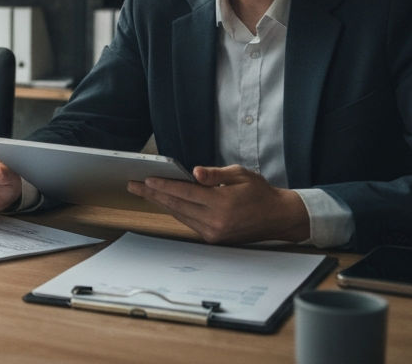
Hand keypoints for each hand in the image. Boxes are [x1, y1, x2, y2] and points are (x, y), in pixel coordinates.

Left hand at [128, 164, 309, 243]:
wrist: (278, 217)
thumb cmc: (260, 192)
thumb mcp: (241, 175)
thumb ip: (216, 174)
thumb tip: (194, 172)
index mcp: (222, 204)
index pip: (185, 193)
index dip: (163, 185)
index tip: (146, 179)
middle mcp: (215, 221)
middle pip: (176, 205)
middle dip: (153, 194)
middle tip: (133, 186)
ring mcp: (214, 232)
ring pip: (180, 215)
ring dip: (161, 203)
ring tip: (144, 192)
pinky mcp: (214, 239)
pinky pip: (188, 222)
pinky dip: (175, 211)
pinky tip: (164, 202)